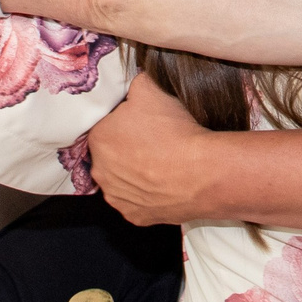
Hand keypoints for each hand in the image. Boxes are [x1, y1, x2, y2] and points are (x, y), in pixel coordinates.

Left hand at [86, 75, 209, 224]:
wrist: (203, 172)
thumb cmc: (175, 129)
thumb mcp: (150, 87)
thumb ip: (132, 84)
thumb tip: (131, 85)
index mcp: (98, 138)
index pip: (105, 126)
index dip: (124, 121)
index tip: (143, 122)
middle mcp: (100, 171)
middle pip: (110, 154)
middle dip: (126, 148)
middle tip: (153, 141)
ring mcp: (117, 198)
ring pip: (121, 180)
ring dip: (134, 172)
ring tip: (161, 163)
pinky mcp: (135, 217)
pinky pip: (137, 202)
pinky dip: (147, 193)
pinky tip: (164, 183)